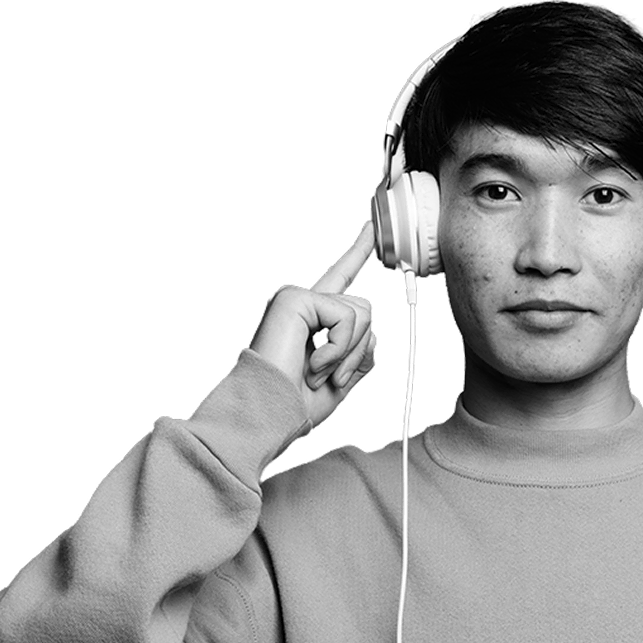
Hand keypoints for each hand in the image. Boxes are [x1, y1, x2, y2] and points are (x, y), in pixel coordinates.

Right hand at [249, 221, 377, 427]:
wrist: (270, 414)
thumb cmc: (293, 403)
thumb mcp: (341, 380)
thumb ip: (359, 356)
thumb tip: (372, 337)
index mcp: (311, 317)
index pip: (340, 278)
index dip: (358, 251)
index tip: (370, 228)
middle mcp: (302, 302)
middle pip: (364, 310)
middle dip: (357, 351)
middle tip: (331, 377)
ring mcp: (296, 298)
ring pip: (360, 313)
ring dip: (347, 353)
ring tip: (319, 372)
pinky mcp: (294, 299)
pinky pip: (345, 318)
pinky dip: (337, 349)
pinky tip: (313, 365)